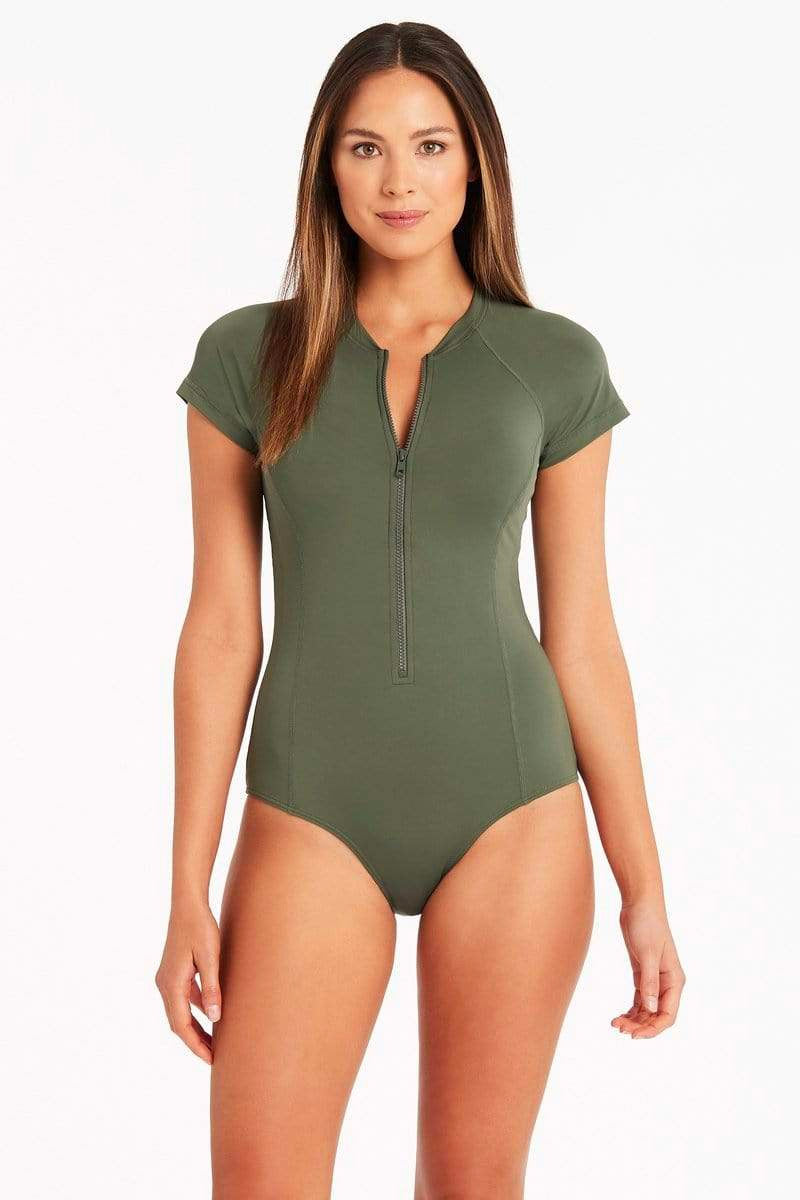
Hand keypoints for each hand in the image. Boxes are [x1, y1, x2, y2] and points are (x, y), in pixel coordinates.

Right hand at [155, 899, 221, 1063]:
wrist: (188, 904)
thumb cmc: (201, 927)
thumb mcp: (211, 957)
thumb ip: (212, 987)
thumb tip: (214, 1018)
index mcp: (172, 984)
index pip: (181, 1025)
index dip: (196, 1044)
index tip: (211, 1059)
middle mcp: (164, 984)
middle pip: (178, 1023)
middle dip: (195, 1041)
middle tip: (214, 1057)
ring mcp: (166, 978)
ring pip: (179, 1012)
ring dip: (194, 1027)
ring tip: (214, 1041)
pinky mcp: (173, 972)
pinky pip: (182, 999)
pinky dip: (194, 1011)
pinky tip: (210, 1014)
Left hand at [611, 897, 685, 1038]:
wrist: (639, 904)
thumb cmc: (648, 925)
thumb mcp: (648, 954)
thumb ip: (649, 982)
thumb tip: (652, 1009)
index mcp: (674, 981)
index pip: (668, 1015)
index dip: (653, 1029)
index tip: (634, 1035)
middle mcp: (667, 984)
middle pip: (656, 1016)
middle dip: (640, 1026)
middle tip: (619, 1028)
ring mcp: (655, 980)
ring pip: (647, 1010)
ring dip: (634, 1020)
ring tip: (615, 1024)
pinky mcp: (643, 974)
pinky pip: (640, 1000)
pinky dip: (631, 1010)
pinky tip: (619, 1016)